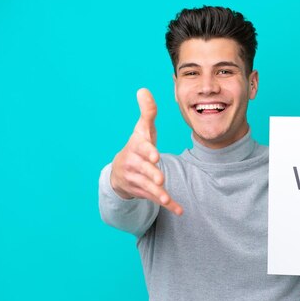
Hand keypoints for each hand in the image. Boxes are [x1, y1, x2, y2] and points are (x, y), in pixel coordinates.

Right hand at [110, 88, 182, 215]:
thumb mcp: (142, 130)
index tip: (155, 154)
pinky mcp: (144, 192)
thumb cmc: (137, 147)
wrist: (120, 171)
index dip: (147, 151)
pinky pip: (156, 199)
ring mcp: (138, 180)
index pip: (141, 147)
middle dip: (151, 174)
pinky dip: (168, 205)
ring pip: (148, 187)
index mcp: (136, 147)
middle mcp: (135, 164)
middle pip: (144, 170)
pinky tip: (179, 210)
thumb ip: (147, 112)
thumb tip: (144, 90)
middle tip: (160, 177)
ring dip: (158, 193)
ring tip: (166, 198)